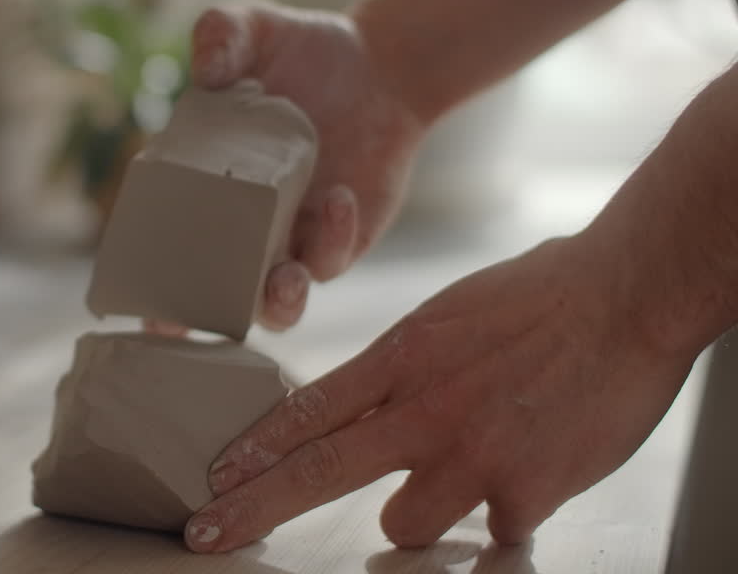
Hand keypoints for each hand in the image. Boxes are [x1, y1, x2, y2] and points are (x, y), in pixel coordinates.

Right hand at [148, 5, 427, 334]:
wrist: (381, 66)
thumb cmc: (306, 51)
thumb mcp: (257, 30)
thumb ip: (223, 35)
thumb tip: (205, 64)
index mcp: (201, 183)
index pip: (161, 239)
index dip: (143, 277)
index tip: (132, 302)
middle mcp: (241, 225)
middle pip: (208, 291)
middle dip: (193, 318)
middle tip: (182, 323)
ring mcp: (289, 240)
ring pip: (273, 300)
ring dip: (273, 303)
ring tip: (281, 283)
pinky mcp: (339, 240)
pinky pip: (328, 260)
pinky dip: (330, 241)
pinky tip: (337, 199)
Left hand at [183, 233, 698, 551]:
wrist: (627, 294)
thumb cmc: (542, 295)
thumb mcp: (446, 316)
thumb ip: (402, 367)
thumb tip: (373, 403)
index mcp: (399, 358)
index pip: (306, 410)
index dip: (254, 449)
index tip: (214, 477)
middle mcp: (421, 410)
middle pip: (316, 472)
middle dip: (251, 509)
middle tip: (205, 534)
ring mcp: (469, 454)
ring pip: (403, 524)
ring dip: (421, 515)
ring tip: (463, 481)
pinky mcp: (523, 491)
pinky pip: (490, 536)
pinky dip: (502, 522)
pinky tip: (526, 486)